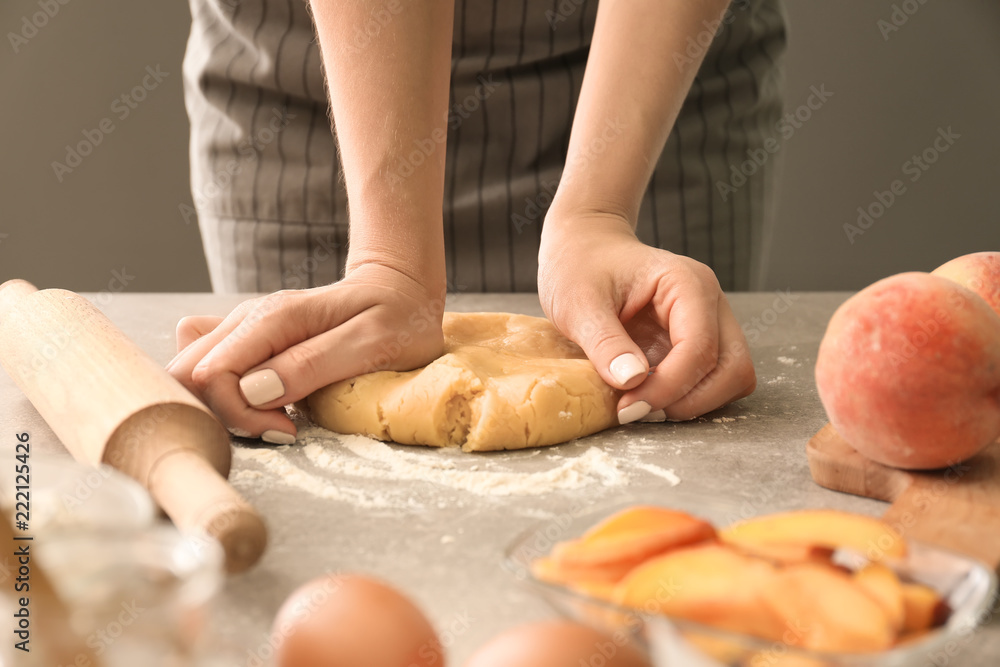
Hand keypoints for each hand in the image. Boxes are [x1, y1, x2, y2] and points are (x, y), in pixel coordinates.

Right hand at [166, 264, 444, 442]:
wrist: (402, 288)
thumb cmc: (398, 317)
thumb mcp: (372, 343)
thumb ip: (312, 364)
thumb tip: (255, 390)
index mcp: (273, 317)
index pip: (212, 373)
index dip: (240, 413)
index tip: (287, 427)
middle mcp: (248, 319)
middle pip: (188, 373)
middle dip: (224, 413)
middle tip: (280, 426)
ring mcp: (245, 328)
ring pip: (193, 372)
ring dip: (224, 406)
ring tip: (279, 416)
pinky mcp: (249, 339)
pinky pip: (208, 366)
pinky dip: (225, 394)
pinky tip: (267, 402)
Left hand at [538, 211, 755, 422]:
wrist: (583, 250)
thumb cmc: (580, 267)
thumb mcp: (579, 304)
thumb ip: (605, 342)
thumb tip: (632, 381)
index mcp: (687, 284)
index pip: (700, 348)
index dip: (668, 387)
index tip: (627, 406)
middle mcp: (709, 302)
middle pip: (732, 368)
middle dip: (689, 401)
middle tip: (638, 410)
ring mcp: (710, 322)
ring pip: (731, 378)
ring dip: (693, 402)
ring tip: (642, 404)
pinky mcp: (699, 341)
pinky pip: (713, 379)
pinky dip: (688, 396)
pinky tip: (648, 394)